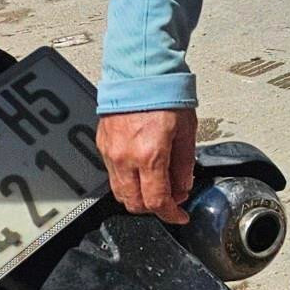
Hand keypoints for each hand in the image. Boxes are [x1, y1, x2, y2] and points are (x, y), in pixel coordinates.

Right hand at [97, 106, 196, 223]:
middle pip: (134, 203)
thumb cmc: (166, 96)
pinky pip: (112, 175)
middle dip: (153, 208)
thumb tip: (183, 188)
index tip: (179, 216)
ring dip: (138, 196)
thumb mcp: (187, 132)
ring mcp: (110, 153)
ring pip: (120, 192)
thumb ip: (184, 164)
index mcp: (150, 156)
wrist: (140, 74)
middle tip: (171, 199)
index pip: (156, 201)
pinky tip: (142, 171)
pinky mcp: (102, 146)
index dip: (170, 214)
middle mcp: (125, 158)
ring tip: (157, 185)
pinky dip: (127, 181)